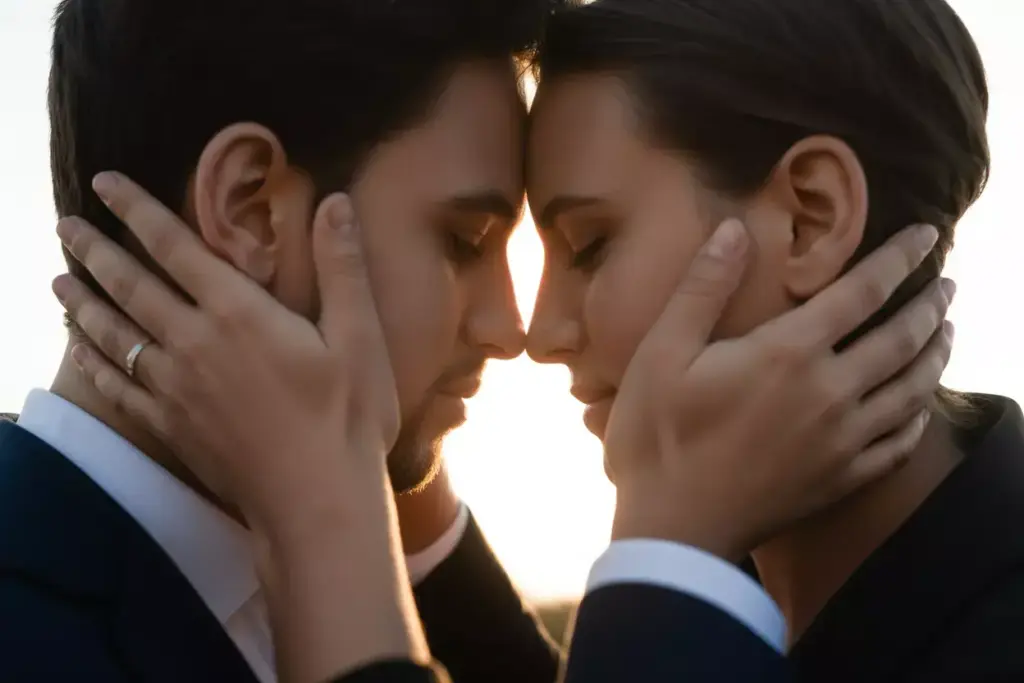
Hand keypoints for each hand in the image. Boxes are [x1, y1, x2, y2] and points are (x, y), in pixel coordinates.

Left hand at [53, 173, 423, 681]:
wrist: (317, 500)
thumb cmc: (347, 417)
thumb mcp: (359, 337)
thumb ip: (342, 267)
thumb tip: (335, 201)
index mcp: (239, 312)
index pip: (174, 246)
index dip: (136, 209)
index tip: (104, 182)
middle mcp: (194, 342)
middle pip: (130, 285)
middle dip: (94, 250)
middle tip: (63, 224)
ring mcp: (175, 388)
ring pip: (113, 334)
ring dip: (82, 302)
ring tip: (56, 279)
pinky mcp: (170, 426)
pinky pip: (117, 387)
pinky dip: (92, 363)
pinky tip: (78, 352)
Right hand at [606, 219, 953, 562]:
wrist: (674, 528)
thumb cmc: (658, 436)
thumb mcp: (662, 352)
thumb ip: (703, 287)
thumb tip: (734, 228)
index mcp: (788, 353)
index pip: (863, 292)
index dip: (899, 258)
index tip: (925, 235)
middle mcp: (830, 393)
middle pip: (901, 339)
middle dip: (930, 304)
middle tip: (948, 282)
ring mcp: (842, 441)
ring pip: (912, 389)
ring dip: (937, 354)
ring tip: (948, 330)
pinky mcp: (840, 480)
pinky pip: (899, 444)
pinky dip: (919, 417)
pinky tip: (920, 404)